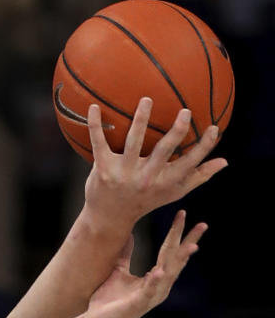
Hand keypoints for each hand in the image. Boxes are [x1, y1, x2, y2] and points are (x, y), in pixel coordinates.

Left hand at [83, 210, 206, 317]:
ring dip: (181, 259)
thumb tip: (129, 234)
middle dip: (188, 241)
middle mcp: (158, 286)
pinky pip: (150, 290)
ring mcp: (151, 296)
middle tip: (202, 224)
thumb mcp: (118, 271)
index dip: (177, 234)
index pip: (169, 252)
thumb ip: (125, 255)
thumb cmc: (108, 301)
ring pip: (170, 274)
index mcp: (155, 278)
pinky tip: (160, 271)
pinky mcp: (139, 304)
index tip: (183, 214)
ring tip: (193, 245)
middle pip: (176, 260)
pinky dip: (156, 280)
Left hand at [84, 97, 226, 226]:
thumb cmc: (145, 200)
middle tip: (185, 111)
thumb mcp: (172, 192)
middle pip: (164, 151)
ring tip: (146, 100)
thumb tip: (224, 161)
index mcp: (164, 181)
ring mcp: (123, 173)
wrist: (109, 218)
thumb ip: (198, 176)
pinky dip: (95, 125)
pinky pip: (98, 143)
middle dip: (176, 132)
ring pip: (133, 143)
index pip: (189, 163)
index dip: (204, 147)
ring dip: (140, 120)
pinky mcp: (102, 168)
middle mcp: (145, 177)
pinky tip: (93, 107)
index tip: (213, 127)